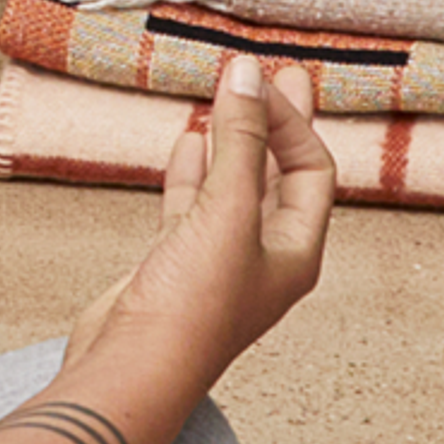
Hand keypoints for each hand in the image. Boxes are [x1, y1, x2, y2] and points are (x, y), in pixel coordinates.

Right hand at [60, 49, 331, 403]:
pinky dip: (192, 171)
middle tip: (279, 77)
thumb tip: (246, 74)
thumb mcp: (227, 212)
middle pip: (280, 176)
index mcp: (296, 251)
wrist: (133, 369)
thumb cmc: (193, 308)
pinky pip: (193, 206)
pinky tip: (186, 145)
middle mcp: (264, 256)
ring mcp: (219, 261)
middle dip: (277, 125)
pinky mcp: (175, 265)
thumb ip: (240, 140)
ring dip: (232, 143)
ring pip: (234, 187)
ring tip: (228, 102)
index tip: (260, 80)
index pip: (310, 170)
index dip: (290, 122)